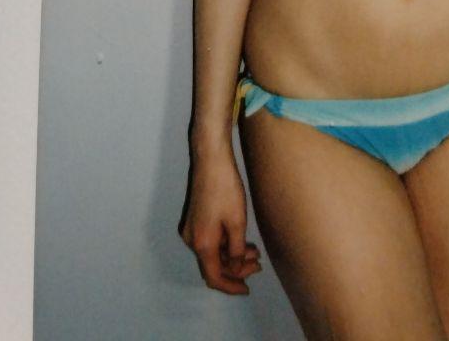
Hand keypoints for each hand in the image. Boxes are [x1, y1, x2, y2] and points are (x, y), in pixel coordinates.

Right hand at [179, 154, 261, 294]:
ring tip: (254, 252)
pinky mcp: (194, 218)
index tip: (247, 288)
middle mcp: (191, 240)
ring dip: (231, 255)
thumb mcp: (236, 222)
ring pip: (212, 252)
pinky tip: (240, 239)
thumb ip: (236, 250)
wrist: (210, 159)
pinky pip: (209, 240)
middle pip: (213, 265)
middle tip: (258, 264)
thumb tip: (234, 268)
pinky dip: (224, 244)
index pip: (214, 277)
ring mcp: (190, 229)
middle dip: (236, 269)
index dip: (231, 286)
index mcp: (201, 244)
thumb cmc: (225, 189)